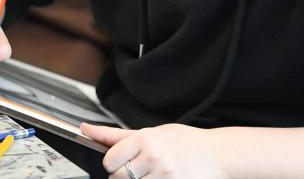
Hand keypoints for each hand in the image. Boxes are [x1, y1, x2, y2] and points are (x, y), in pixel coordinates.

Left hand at [81, 122, 223, 178]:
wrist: (218, 155)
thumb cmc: (184, 142)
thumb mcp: (151, 133)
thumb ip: (115, 135)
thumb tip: (85, 129)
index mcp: (146, 140)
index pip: (110, 160)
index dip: (113, 163)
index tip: (121, 161)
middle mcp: (155, 158)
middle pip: (119, 178)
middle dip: (124, 176)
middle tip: (139, 169)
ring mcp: (165, 177)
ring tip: (151, 175)